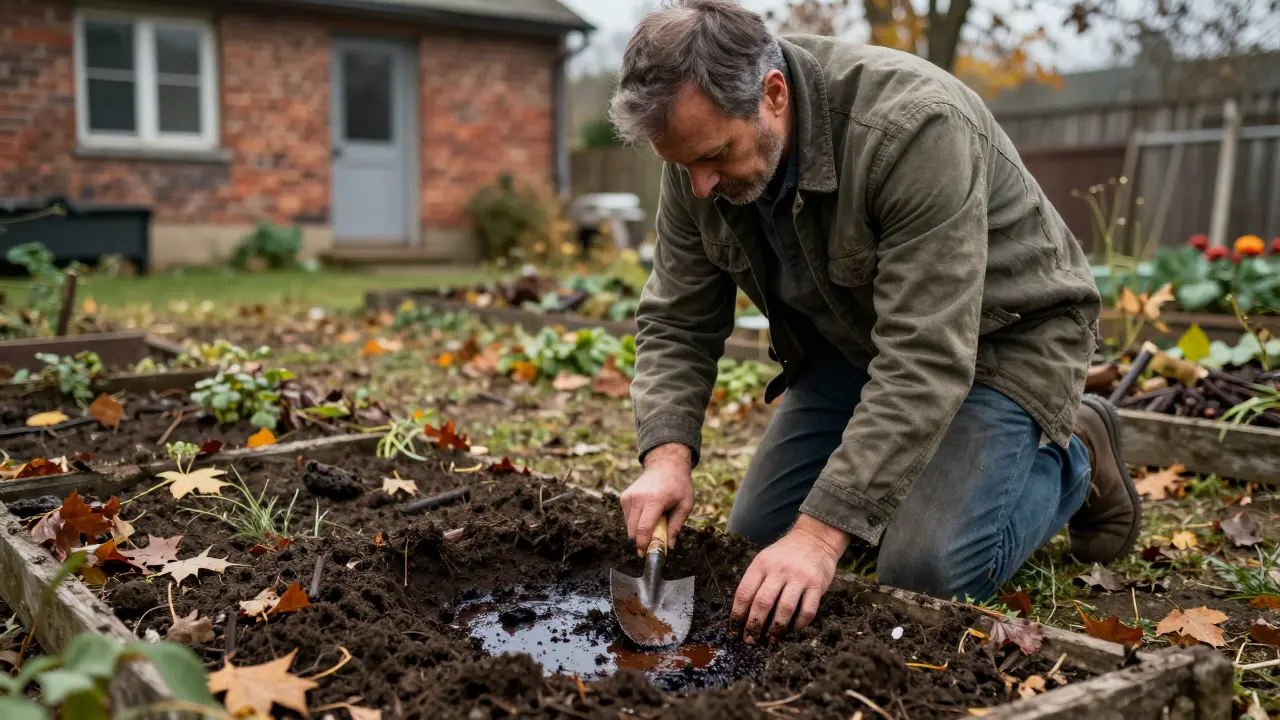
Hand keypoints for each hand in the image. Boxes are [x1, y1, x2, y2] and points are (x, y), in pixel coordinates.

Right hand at [619, 443, 693, 555]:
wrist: (665, 464)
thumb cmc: (678, 485)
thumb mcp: (685, 505)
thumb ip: (676, 526)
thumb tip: (669, 547)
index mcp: (655, 500)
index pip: (644, 529)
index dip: (644, 545)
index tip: (646, 555)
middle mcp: (638, 498)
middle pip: (633, 531)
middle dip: (642, 540)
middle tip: (655, 540)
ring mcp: (629, 497)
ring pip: (629, 527)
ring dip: (639, 530)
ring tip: (654, 519)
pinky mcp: (624, 497)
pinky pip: (627, 519)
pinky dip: (636, 522)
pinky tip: (647, 512)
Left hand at [730, 514, 849, 643]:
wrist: (814, 538)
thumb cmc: (784, 554)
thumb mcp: (765, 560)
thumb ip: (755, 581)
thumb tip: (743, 612)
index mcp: (761, 565)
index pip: (744, 593)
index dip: (737, 615)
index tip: (734, 630)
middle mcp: (779, 570)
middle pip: (762, 602)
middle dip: (754, 625)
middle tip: (750, 640)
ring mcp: (799, 577)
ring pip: (785, 608)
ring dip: (776, 628)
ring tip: (771, 640)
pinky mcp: (816, 584)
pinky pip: (808, 610)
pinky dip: (800, 624)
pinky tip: (794, 629)